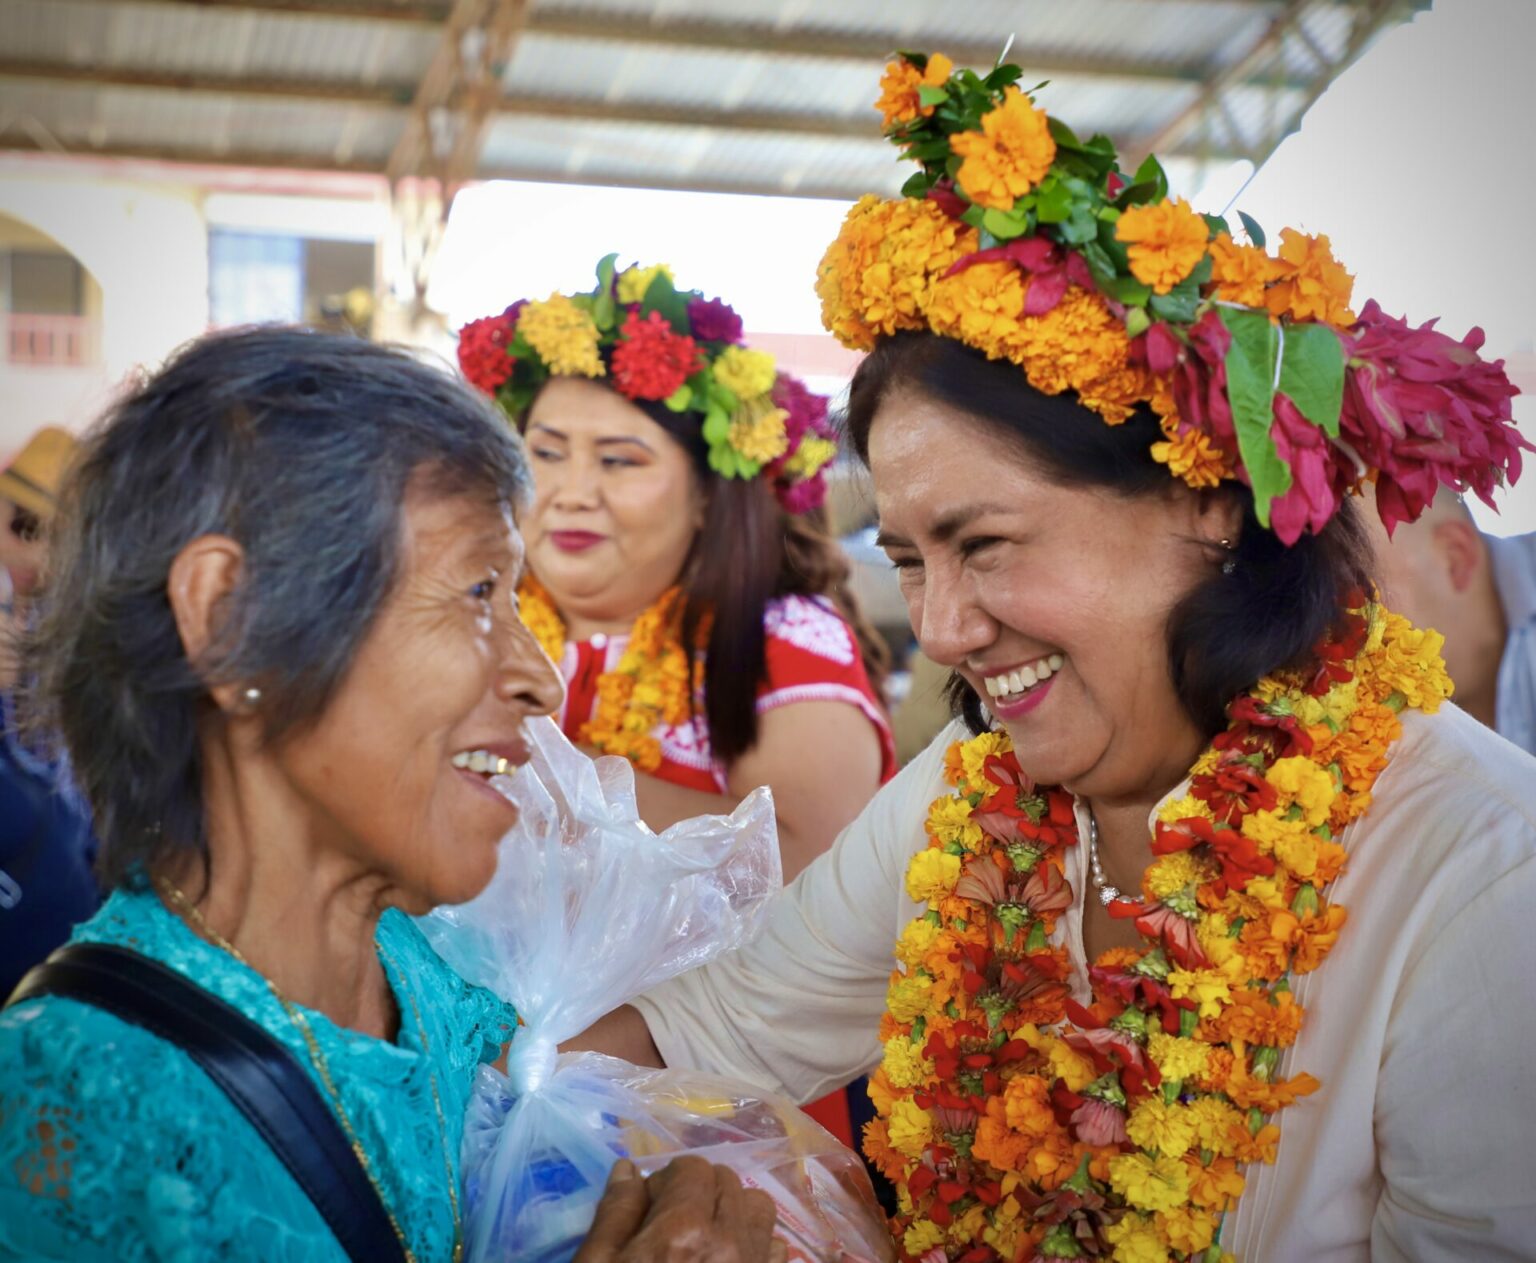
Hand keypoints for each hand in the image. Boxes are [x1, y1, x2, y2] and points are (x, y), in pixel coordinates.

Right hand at [574, 1156, 784, 1262]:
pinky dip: (758, 1243)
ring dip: (734, 1210)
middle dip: (701, 1188)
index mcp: (683, 1229)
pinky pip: (777, 1248)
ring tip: (706, 1234)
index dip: (669, 1178)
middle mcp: (729, 1241)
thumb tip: (628, 1168)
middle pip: (728, 1180)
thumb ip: (615, 1214)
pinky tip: (732, 1256)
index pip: (693, 1167)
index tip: (652, 1202)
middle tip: (672, 1218)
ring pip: (759, 1207)